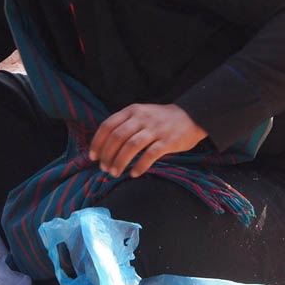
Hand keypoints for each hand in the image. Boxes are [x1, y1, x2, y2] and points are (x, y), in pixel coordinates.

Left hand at [89, 103, 207, 177]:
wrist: (191, 116)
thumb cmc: (160, 119)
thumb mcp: (141, 114)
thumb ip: (124, 124)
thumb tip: (104, 146)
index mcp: (132, 111)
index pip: (108, 125)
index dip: (98, 142)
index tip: (93, 157)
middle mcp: (142, 118)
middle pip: (117, 137)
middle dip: (107, 155)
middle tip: (104, 168)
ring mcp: (155, 129)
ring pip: (131, 146)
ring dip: (120, 162)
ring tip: (115, 173)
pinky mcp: (168, 141)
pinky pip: (150, 155)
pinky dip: (139, 165)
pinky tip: (134, 173)